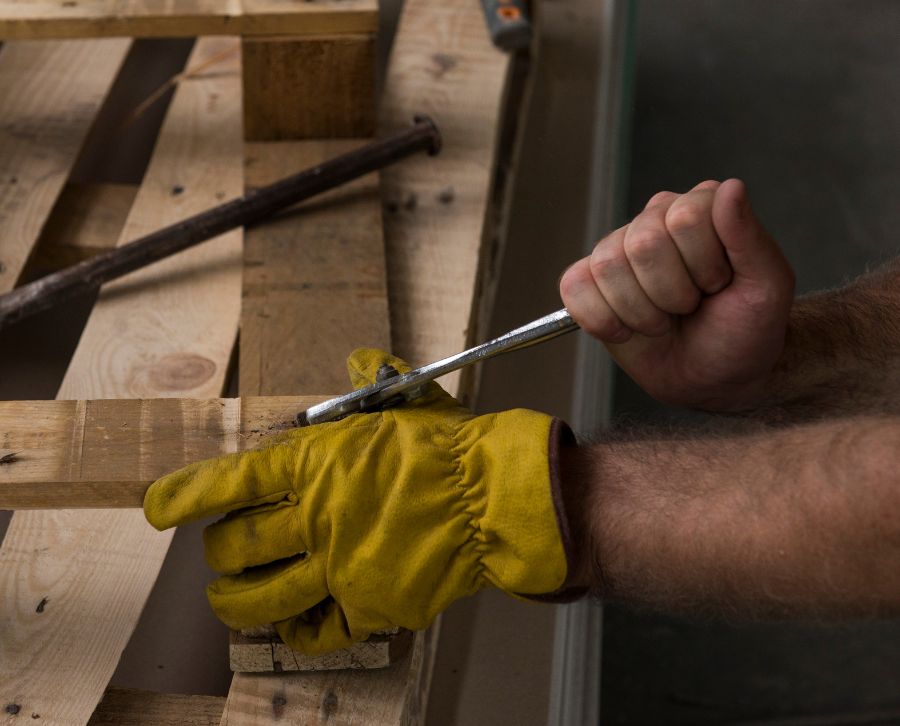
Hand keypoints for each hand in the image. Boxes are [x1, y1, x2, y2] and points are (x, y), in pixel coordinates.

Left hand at [143, 349, 573, 654]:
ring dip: (233, 600)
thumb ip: (373, 381)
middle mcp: (317, 519)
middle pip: (234, 547)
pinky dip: (293, 630)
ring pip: (257, 599)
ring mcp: (338, 568)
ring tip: (228, 597)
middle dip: (218, 551)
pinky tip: (292, 621)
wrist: (495, 497)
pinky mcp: (367, 607)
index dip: (185, 497)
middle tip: (224, 549)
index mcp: (317, 466)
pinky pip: (312, 632)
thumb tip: (361, 360)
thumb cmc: (451, 449)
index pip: (230, 483)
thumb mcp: (408, 401)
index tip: (159, 509)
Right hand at [560, 179, 794, 410]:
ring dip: (642, 312)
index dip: (705, 266)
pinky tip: (628, 329)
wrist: (716, 377)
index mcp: (700, 208)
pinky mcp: (586, 280)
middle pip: (643, 244)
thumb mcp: (767, 287)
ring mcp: (617, 249)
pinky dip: (603, 320)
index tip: (720, 286)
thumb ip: (750, 237)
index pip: (685, 218)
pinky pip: (574, 287)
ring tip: (664, 319)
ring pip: (608, 267)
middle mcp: (655, 219)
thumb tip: (731, 188)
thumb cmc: (745, 330)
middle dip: (673, 294)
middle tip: (690, 306)